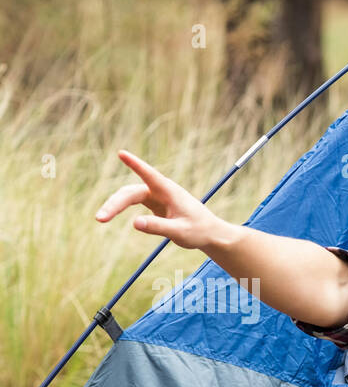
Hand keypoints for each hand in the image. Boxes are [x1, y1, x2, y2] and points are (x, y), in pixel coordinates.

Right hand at [94, 150, 223, 249]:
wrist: (209, 233)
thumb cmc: (199, 231)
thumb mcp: (180, 232)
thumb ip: (159, 227)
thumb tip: (134, 223)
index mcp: (169, 192)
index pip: (150, 175)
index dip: (135, 165)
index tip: (122, 153)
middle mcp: (159, 191)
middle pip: (130, 192)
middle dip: (114, 204)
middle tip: (100, 218)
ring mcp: (155, 196)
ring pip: (128, 197)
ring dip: (113, 206)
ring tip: (100, 219)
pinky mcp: (153, 204)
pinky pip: (131, 202)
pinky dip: (119, 207)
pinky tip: (107, 214)